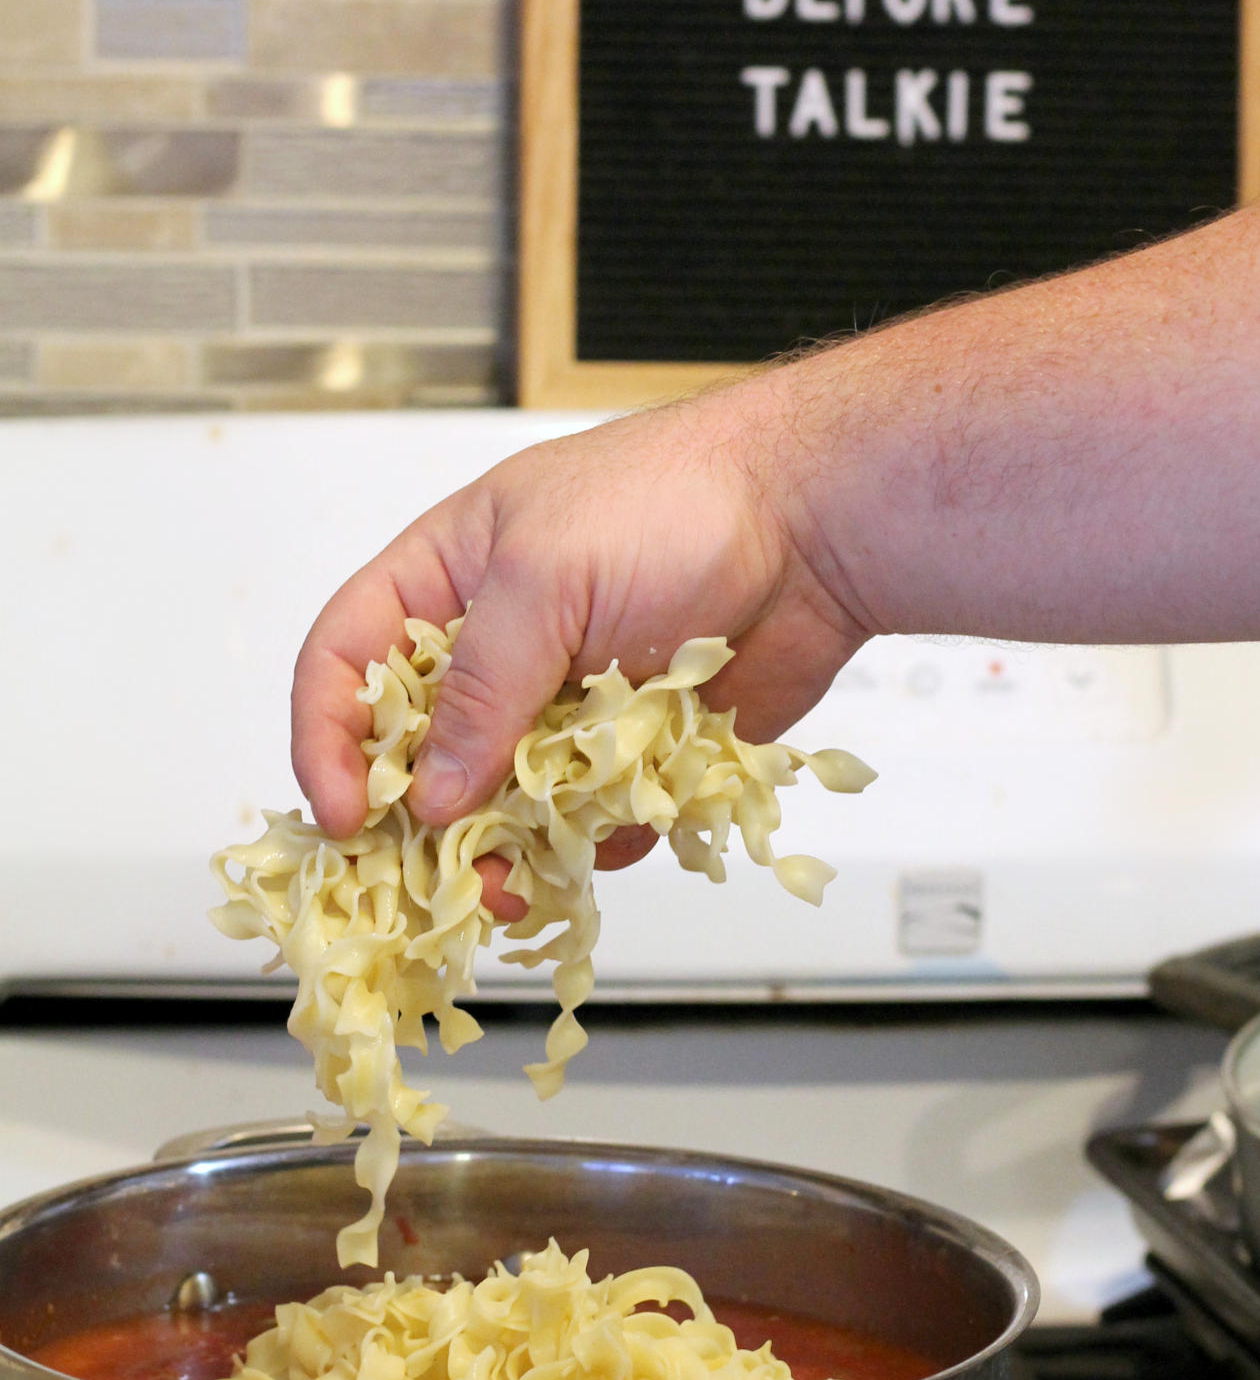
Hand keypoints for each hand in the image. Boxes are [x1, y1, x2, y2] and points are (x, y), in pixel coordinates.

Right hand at [291, 379, 870, 915]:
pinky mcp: (629, 754)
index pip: (344, 663)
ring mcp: (562, 706)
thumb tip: (430, 792)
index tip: (344, 812)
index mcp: (446, 578)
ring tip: (517, 879)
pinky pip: (586, 825)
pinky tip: (608, 835)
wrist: (813, 524)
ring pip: (498, 805)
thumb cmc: (676, 501)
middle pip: (414, 753)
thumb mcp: (545, 578)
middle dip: (414, 821)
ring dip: (501, 848)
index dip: (327, 739)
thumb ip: (480, 689)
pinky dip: (590, 843)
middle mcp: (496, 649)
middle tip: (426, 874)